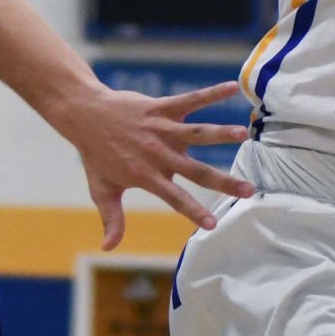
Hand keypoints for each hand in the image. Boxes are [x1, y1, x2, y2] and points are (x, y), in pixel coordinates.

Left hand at [64, 81, 252, 249]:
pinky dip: (211, 94)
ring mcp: (161, 129)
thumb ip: (112, 218)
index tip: (213, 225)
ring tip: (243, 134)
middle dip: (224, 181)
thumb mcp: (102, 190)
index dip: (193, 212)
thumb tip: (109, 247)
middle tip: (250, 190)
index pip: (175, 198)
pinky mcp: (161, 108)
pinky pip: (190, 100)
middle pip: (197, 171)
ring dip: (220, 133)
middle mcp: (158, 154)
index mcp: (147, 176)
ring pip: (196, 133)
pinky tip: (231, 88)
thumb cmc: (95, 154)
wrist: (85, 115)